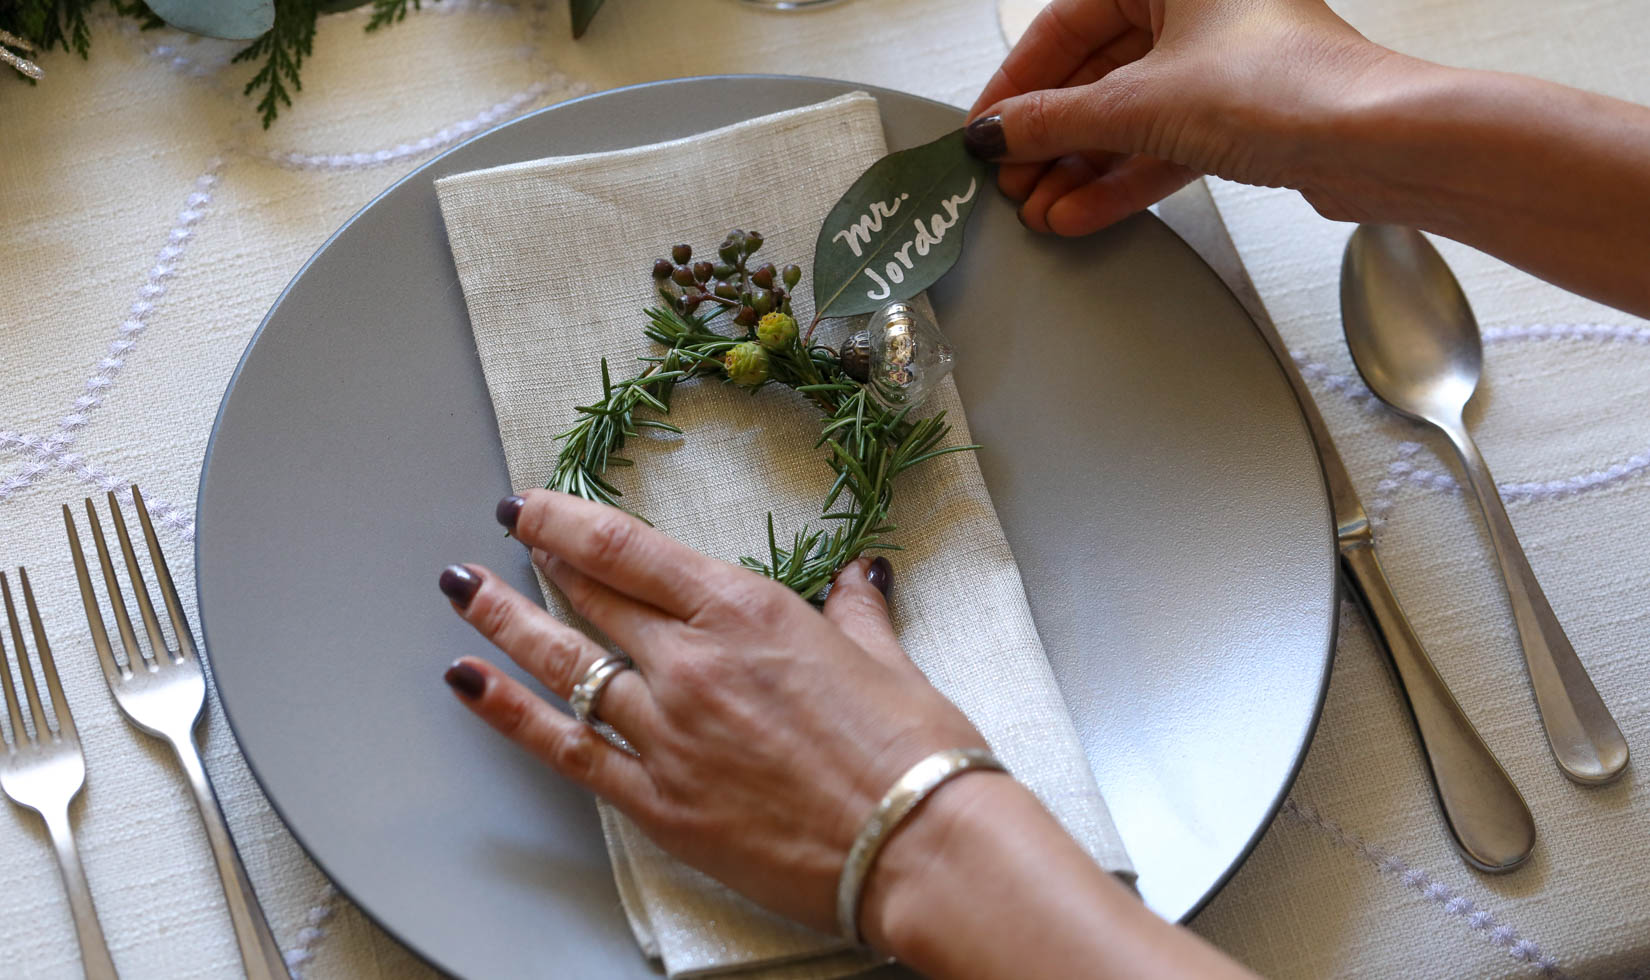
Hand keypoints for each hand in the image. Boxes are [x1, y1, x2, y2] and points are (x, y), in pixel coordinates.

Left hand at [436, 490, 992, 938]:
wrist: (920, 848)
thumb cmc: (915, 752)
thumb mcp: (886, 659)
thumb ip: (854, 612)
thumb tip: (859, 577)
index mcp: (747, 613)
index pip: (630, 551)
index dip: (568, 520)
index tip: (533, 504)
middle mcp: (692, 664)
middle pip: (592, 599)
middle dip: (537, 560)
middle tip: (499, 537)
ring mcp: (666, 734)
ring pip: (565, 664)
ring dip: (505, 624)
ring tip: (461, 592)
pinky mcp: (658, 804)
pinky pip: (566, 749)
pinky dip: (510, 715)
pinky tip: (468, 685)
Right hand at [965, 0, 1385, 234]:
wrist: (1374, 142)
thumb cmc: (1286, 87)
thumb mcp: (1139, 104)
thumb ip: (1054, 121)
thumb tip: (996, 132)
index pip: (1067, 21)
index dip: (1018, 81)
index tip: (986, 125)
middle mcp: (1202, 6)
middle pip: (1097, 72)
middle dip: (1050, 134)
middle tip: (1011, 175)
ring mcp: (1223, 63)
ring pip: (1129, 115)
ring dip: (1080, 165)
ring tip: (1039, 206)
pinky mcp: (1241, 115)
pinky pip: (1163, 143)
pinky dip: (1123, 178)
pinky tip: (1082, 211)